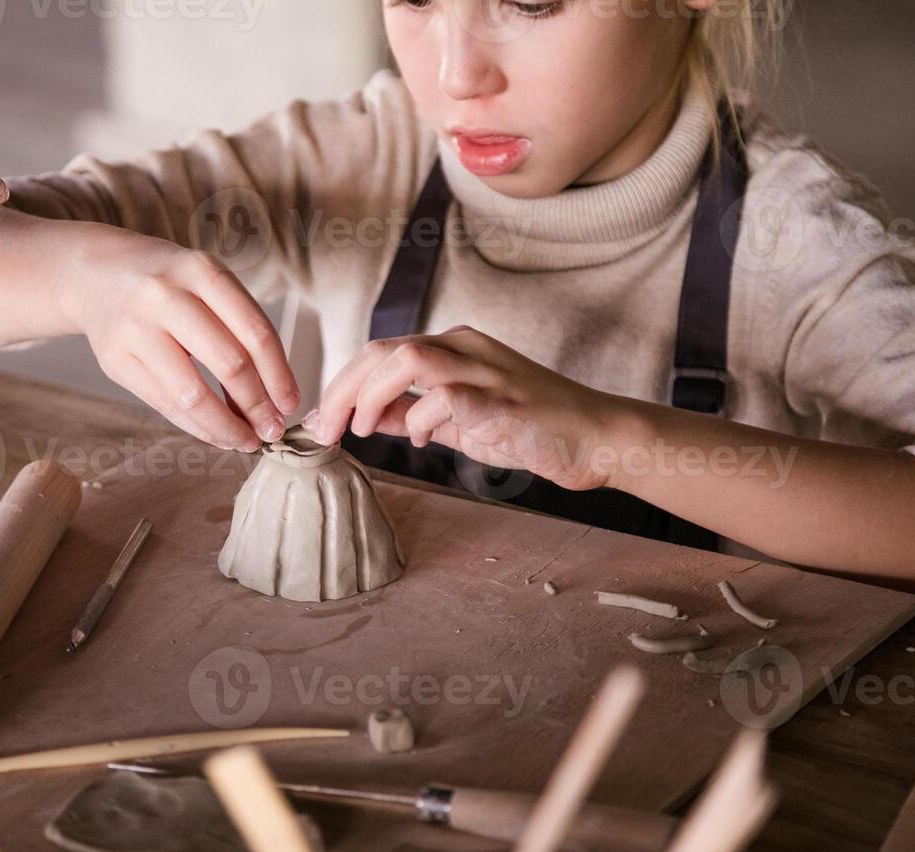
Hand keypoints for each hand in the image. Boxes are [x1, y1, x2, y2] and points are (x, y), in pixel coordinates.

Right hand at [66, 225, 299, 451]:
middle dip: (258, 406)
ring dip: (227, 427)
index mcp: (201, 271)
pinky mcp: (114, 360)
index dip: (279, 375)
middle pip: (229, 364)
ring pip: (193, 394)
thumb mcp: (206, 282)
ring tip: (245, 441)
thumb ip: (238, 327)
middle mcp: (166, 296)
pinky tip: (216, 434)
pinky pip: (165, 405)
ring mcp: (135, 329)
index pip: (255, 332)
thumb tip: (273, 398)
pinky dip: (197, 427)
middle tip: (273, 430)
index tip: (291, 404)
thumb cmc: (169, 284)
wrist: (96, 273)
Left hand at [305, 326, 627, 491]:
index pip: (380, 353)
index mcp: (452, 347)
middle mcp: (465, 348)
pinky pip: (445, 397)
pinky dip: (420, 419)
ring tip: (361, 429)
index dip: (341, 385)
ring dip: (371, 395)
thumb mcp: (458, 421)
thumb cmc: (529, 428)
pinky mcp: (501, 399)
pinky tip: (420, 440)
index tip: (320, 421)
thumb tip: (366, 418)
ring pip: (407, 358)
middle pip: (383, 350)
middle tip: (323, 429)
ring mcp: (484, 369)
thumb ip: (412, 414)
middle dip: (342, 389)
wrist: (594, 438)